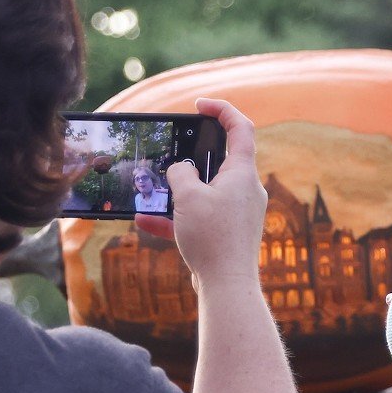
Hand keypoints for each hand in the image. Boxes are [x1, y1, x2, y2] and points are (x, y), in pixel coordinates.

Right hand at [135, 99, 265, 286]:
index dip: (222, 110)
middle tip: (172, 152)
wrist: (227, 286)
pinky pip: (200, 216)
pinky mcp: (227, 232)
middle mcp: (245, 190)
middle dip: (193, 155)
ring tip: (153, 191)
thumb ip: (180, 174)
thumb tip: (180, 170)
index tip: (200, 105)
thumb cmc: (213, 238)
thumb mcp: (188, 197)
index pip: (241, 128)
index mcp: (242, 173)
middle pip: (221, 160)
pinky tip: (146, 222)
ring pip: (206, 190)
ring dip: (179, 190)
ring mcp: (237, 212)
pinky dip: (177, 216)